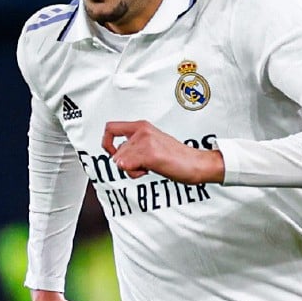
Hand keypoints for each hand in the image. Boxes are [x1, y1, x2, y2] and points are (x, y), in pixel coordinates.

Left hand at [102, 120, 223, 183]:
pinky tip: (149, 169)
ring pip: (120, 162)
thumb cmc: (176, 157)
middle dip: (126, 164)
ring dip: (132, 170)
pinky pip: (127, 167)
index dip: (106, 143)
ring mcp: (145, 141)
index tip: (112, 153)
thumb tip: (115, 156)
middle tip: (143, 164)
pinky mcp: (149, 154)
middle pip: (116, 153)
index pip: (110, 128)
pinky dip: (135, 173)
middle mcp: (142, 131)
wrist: (195, 163)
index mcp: (142, 126)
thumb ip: (134, 146)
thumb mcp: (152, 144)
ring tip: (149, 166)